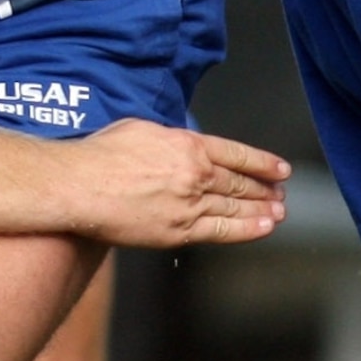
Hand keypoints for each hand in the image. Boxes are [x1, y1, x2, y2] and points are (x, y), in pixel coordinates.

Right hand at [68, 122, 288, 246]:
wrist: (79, 186)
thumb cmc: (100, 156)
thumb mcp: (141, 129)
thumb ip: (171, 138)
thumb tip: (182, 143)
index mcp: (188, 145)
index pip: (237, 153)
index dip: (262, 162)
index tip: (279, 169)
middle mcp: (195, 173)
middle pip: (240, 182)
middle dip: (265, 188)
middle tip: (281, 193)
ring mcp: (189, 204)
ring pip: (236, 207)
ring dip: (262, 209)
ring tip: (279, 211)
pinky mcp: (178, 231)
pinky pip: (222, 231)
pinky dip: (247, 229)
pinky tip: (264, 227)